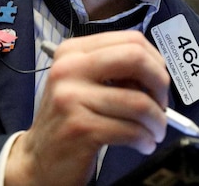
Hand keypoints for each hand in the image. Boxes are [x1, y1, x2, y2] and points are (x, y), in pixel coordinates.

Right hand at [6, 31, 169, 185]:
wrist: (37, 159)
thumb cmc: (68, 119)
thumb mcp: (84, 83)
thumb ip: (115, 69)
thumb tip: (158, 74)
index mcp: (73, 51)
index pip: (131, 40)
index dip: (156, 62)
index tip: (159, 83)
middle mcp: (69, 69)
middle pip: (136, 59)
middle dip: (160, 84)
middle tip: (162, 105)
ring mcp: (72, 98)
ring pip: (139, 102)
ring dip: (157, 121)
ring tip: (155, 132)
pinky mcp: (80, 128)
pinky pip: (131, 130)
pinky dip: (146, 139)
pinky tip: (144, 144)